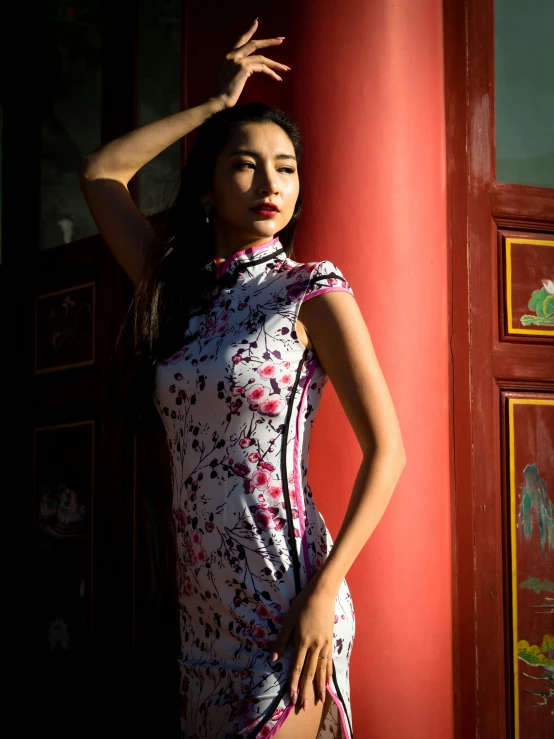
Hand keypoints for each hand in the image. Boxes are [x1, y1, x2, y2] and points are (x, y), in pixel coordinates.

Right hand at [213, 19, 289, 108]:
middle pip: (254, 43)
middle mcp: (232, 55)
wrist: (220, 101)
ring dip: (275, 63)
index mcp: (228, 56)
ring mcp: (238, 60)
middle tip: (281, 40)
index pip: (241, 40)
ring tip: (285, 68)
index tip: (256, 22)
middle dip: (269, 41)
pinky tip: (277, 78)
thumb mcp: (231, 77)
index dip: (249, 30)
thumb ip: (239, 69)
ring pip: (261, 58)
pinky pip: (262, 68)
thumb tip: (250, 69)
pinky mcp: (243, 67)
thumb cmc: (226, 94)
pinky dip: (271, 73)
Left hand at [269, 578, 336, 708]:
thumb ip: (281, 640)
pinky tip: (327, 683)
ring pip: (321, 670)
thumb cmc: (302, 605)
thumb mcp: (288, 620)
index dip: (294, 683)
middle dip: (306, 691)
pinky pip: (329, 661)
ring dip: (318, 686)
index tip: (292, 697)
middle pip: (309, 672)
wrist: (322, 594)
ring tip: (317, 700)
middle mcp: (315, 646)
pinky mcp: (330, 641)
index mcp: (303, 641)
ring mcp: (324, 645)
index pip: (297, 667)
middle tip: (303, 707)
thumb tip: (273, 658)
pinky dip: (328, 674)